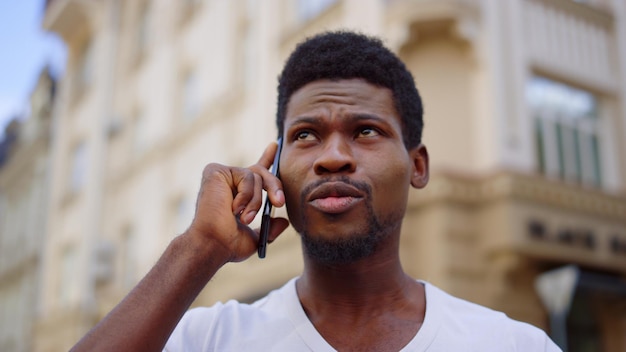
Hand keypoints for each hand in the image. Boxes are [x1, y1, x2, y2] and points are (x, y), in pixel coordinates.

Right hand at [186, 141, 289, 262]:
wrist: (212, 245)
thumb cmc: (227, 245)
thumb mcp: (256, 238)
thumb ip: (269, 229)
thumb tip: (283, 222)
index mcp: (237, 193)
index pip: (255, 173)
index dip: (266, 159)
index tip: (274, 146)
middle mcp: (229, 182)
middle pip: (261, 172)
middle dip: (274, 186)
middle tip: (279, 203)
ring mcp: (222, 175)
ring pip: (256, 176)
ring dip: (256, 200)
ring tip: (245, 218)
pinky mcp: (216, 170)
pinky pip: (247, 175)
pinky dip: (246, 195)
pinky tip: (234, 209)